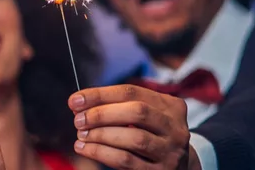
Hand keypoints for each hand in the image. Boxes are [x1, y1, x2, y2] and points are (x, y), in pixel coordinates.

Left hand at [68, 85, 192, 169]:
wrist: (179, 168)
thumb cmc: (151, 135)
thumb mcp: (145, 117)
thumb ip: (118, 107)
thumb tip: (80, 104)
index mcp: (170, 106)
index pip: (131, 92)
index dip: (100, 94)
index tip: (75, 100)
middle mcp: (175, 127)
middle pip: (136, 111)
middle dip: (101, 114)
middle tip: (78, 119)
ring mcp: (171, 151)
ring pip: (134, 137)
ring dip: (101, 134)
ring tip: (81, 135)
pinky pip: (127, 160)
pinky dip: (101, 152)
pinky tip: (85, 148)